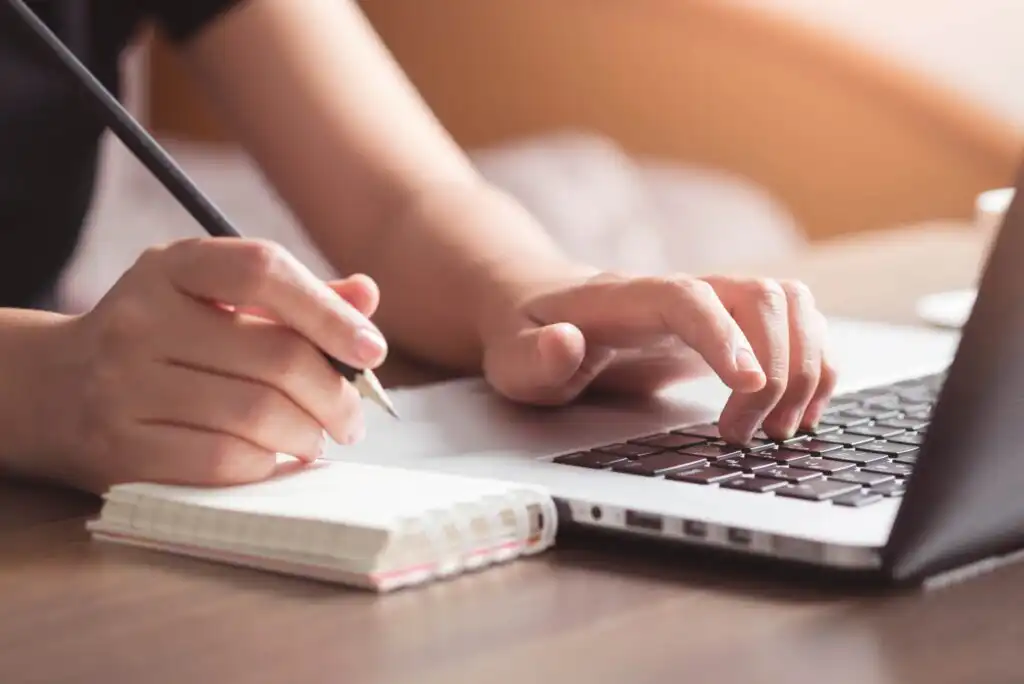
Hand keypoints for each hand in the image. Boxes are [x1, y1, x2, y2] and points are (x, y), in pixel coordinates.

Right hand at [49, 238, 387, 493]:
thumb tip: (366, 298)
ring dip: (308, 434)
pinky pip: (223, 461)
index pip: (263, 270)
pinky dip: (267, 464)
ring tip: (316, 437)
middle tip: (352, 416)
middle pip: (275, 356)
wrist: (51, 388)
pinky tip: (274, 458)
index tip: (372, 349)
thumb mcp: (213, 299)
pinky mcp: (119, 448)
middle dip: (335, 394)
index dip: (329, 312)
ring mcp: (123, 385)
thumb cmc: (161, 339)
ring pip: (257, 414)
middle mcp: (141, 318)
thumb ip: (291, 297)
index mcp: (171, 267)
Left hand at [481, 271, 836, 443]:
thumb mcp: (514, 359)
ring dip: (805, 366)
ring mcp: (712, 304)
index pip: (689, 298)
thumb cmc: (532, 337)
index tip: (748, 387)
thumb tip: (564, 344)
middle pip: (759, 296)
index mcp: (627, 297)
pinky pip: (797, 325)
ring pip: (791, 304)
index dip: (725, 336)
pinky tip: (799, 413)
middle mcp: (681, 291)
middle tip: (745, 435)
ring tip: (778, 429)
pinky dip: (815, 365)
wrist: (545, 312)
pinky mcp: (731, 326)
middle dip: (774, 369)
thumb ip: (535, 357)